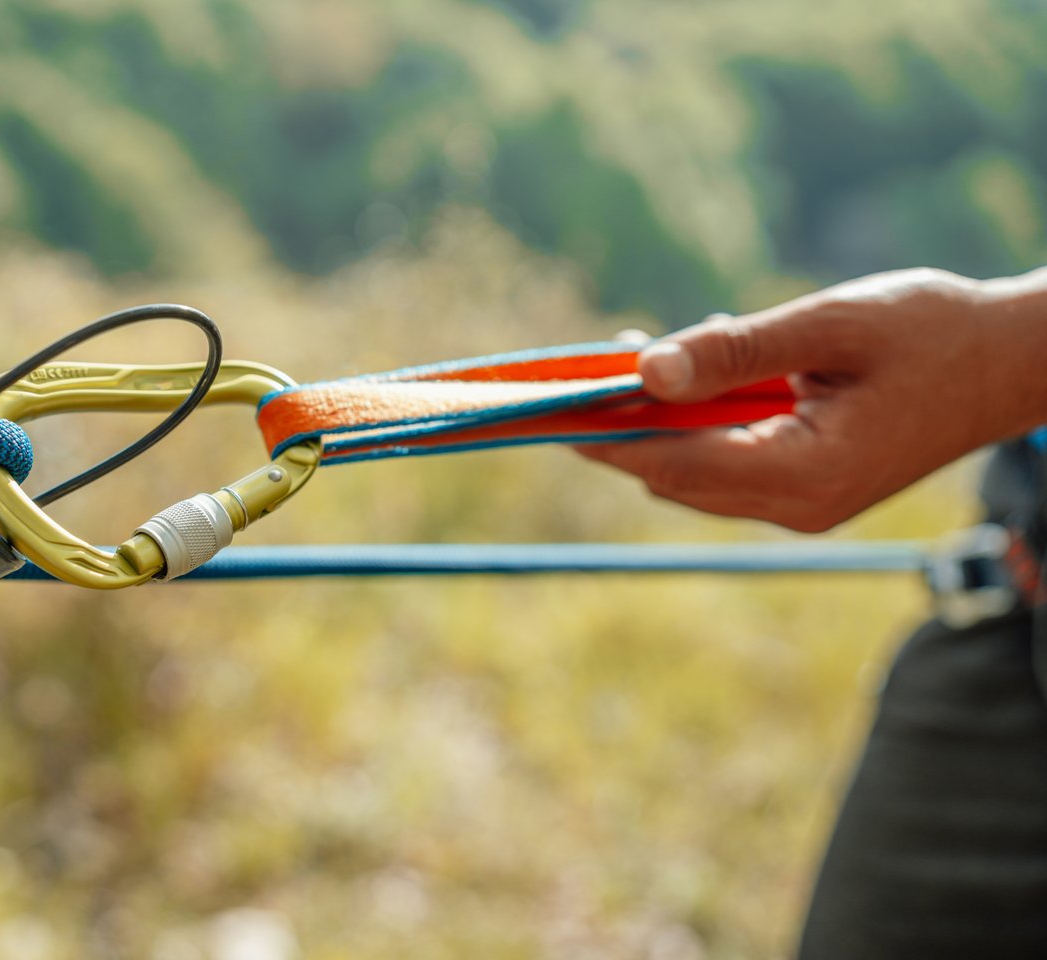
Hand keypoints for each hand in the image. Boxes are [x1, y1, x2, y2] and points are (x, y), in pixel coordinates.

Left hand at [579, 268, 1046, 531]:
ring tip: (624, 359)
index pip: (669, 460)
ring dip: (653, 421)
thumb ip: (735, 350)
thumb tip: (645, 367)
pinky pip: (724, 462)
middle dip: (617, 424)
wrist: (1013, 362)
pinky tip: (683, 374)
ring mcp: (802, 504)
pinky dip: (692, 423)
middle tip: (573, 370)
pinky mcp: (806, 488)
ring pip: (691, 472)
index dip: (603, 431)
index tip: (547, 401)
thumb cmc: (934, 332)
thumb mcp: (829, 325)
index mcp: (803, 473)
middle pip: (670, 474)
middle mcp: (795, 505)